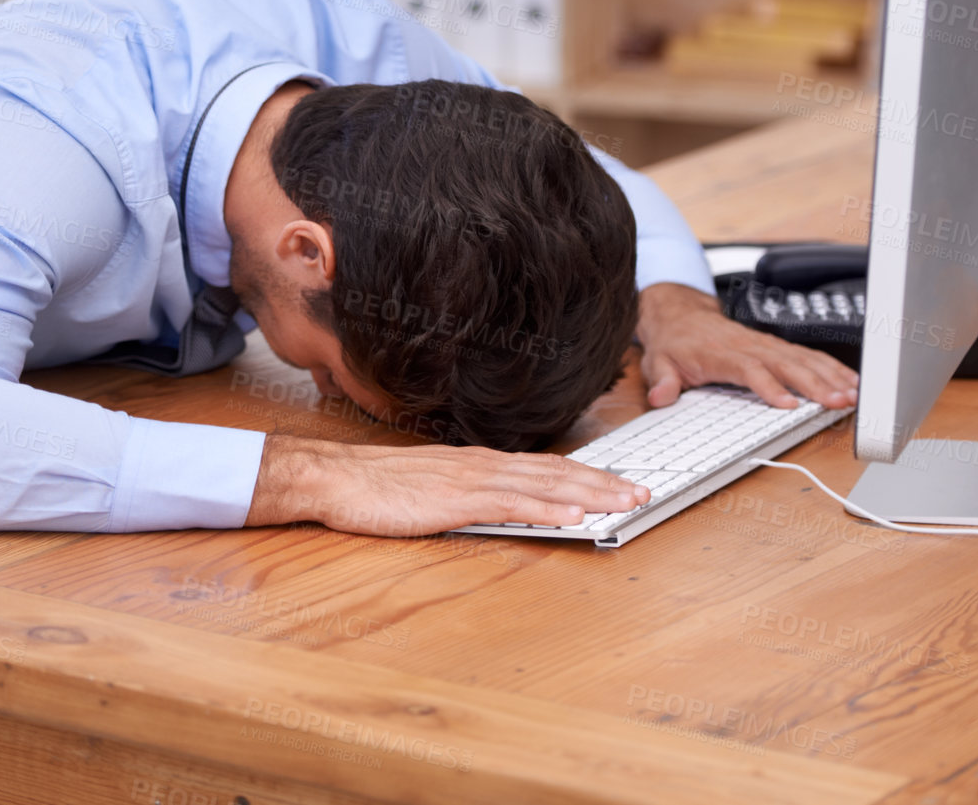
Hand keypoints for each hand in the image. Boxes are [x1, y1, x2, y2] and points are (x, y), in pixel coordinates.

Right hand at [244, 434, 650, 535]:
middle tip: (642, 491)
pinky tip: (573, 515)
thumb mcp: (429, 489)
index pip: (543, 466)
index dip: (585, 474)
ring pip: (543, 483)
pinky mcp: (455, 500)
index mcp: (477, 463)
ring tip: (625, 501)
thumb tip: (493, 506)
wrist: (334, 478)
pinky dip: (546, 508)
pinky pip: (510, 504)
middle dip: (603, 481)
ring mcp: (470, 480)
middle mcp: (481, 464)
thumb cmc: (374, 487)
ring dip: (589, 492)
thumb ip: (464, 494)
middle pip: (555, 470)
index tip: (618, 482)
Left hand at [635, 282, 858, 410]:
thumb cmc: (674, 343)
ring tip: (854, 395)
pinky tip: (849, 381)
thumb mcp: (658, 363)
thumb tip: (661, 397)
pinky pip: (807, 356)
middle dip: (816, 383)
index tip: (789, 405)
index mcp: (722, 353)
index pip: (750, 369)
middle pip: (787, 364)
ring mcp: (765, 345)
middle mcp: (749, 346)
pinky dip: (830, 367)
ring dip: (830, 376)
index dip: (770, 387)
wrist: (681, 316)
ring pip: (803, 359)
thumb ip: (661, 381)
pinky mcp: (775, 347)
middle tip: (839, 402)